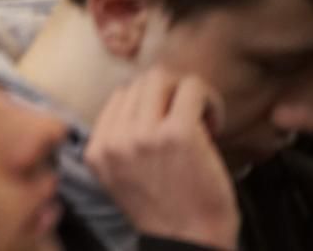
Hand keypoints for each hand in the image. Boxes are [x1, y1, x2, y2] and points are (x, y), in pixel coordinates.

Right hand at [84, 68, 239, 249]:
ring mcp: (143, 134)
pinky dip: (209, 99)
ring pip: (161, 78)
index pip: (118, 97)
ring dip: (186, 93)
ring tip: (201, 120)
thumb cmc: (168, 213)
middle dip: (167, 94)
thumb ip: (120, 143)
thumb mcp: (123, 179)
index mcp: (97, 151)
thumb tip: (140, 102)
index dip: (148, 106)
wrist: (192, 244)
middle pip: (138, 83)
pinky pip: (192, 88)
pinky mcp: (177, 133)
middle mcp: (114, 140)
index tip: (167, 126)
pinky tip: (215, 123)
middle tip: (188, 119)